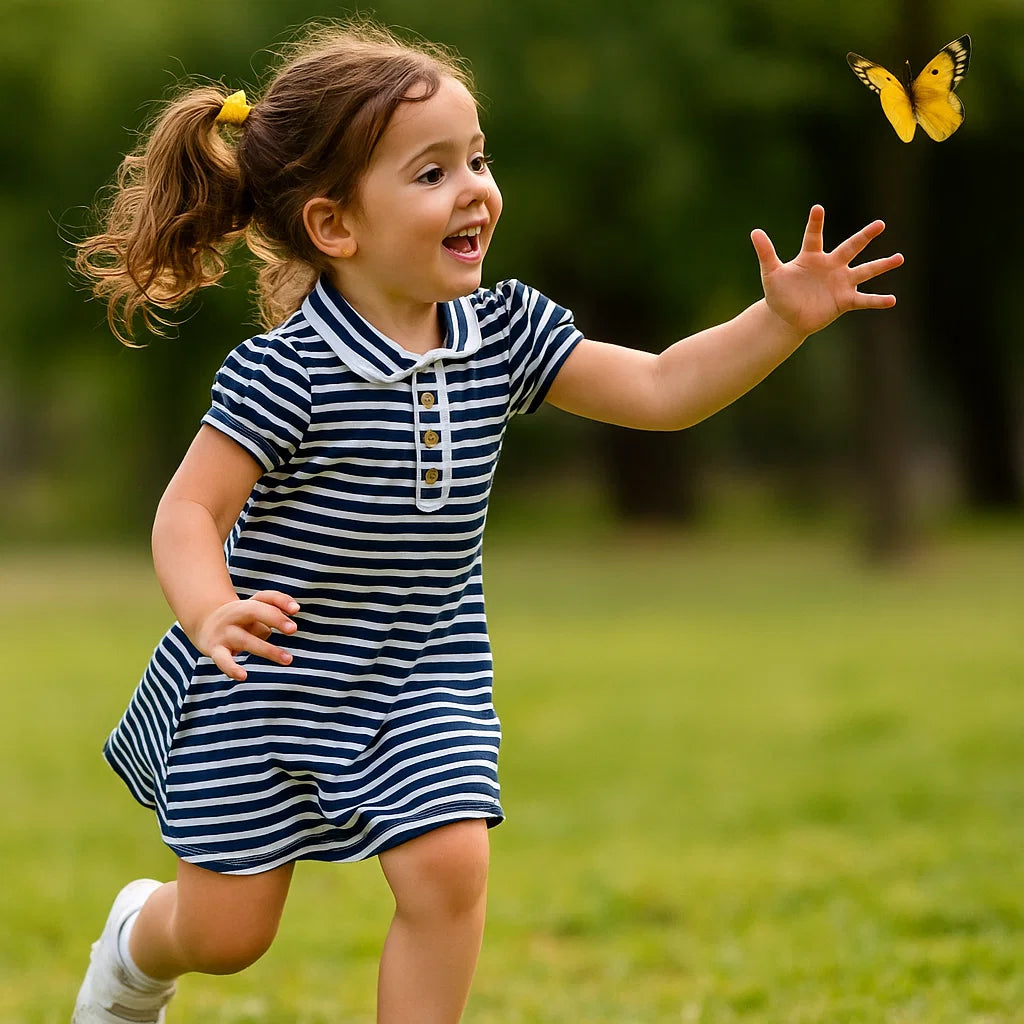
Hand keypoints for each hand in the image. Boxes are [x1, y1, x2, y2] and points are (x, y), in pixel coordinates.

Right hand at [194, 590, 299, 681]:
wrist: (204, 623)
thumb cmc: (240, 618)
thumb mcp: (256, 608)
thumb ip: (276, 605)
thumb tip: (295, 609)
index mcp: (248, 604)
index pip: (266, 598)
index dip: (282, 601)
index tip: (296, 610)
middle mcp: (235, 615)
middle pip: (254, 610)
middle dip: (274, 618)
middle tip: (293, 629)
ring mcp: (225, 632)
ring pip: (246, 639)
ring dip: (268, 650)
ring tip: (288, 659)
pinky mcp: (215, 649)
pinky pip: (222, 659)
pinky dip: (231, 668)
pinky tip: (243, 676)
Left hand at [751, 205, 903, 337]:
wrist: (787, 318)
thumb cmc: (779, 294)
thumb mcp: (771, 274)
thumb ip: (766, 254)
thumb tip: (755, 232)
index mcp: (812, 257)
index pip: (814, 237)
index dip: (815, 223)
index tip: (817, 208)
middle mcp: (831, 266)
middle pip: (850, 248)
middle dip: (864, 237)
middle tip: (880, 224)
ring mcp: (840, 283)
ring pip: (864, 271)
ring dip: (881, 265)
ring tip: (899, 258)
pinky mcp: (844, 301)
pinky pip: (863, 300)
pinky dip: (877, 301)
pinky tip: (892, 300)